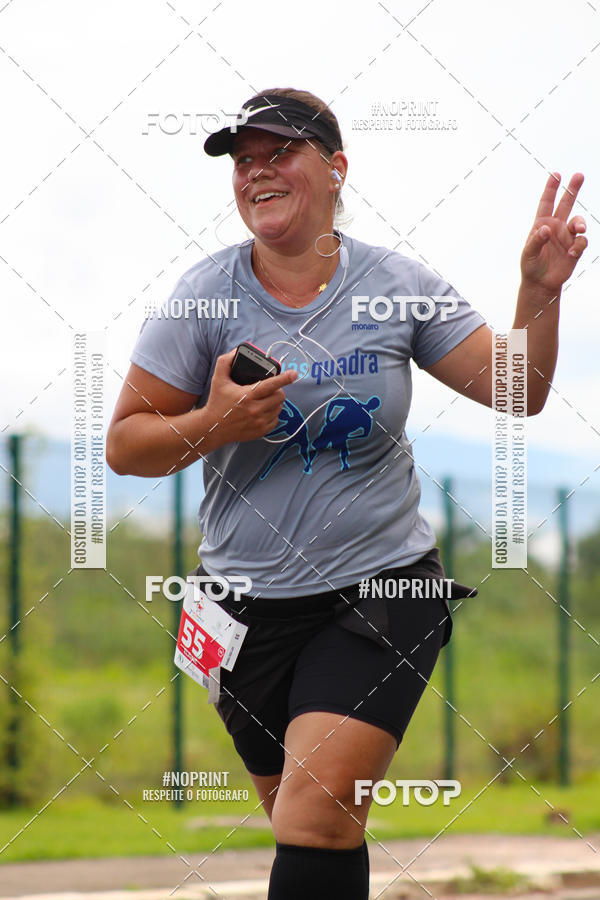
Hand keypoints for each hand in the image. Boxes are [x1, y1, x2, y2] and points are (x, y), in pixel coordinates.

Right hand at [204, 349, 296, 443]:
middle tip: (269, 389)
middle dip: (277, 390)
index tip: (294, 374)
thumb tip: (236, 351)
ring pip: (279, 407)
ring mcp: (259, 422)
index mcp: (247, 395)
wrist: (213, 428)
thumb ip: (225, 362)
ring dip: (275, 402)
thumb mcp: (218, 379)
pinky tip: (262, 411)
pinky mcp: (261, 431)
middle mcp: (255, 410)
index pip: (271, 384)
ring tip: (264, 400)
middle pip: (280, 396)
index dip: (284, 378)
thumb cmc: (217, 402)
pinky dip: (272, 414)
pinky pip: (276, 419)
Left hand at [520, 172, 586, 293]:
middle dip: (573, 189)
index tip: (556, 174)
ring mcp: (567, 236)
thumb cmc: (531, 266)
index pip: (546, 203)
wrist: (541, 283)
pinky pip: (581, 242)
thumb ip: (535, 241)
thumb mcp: (528, 254)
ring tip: (579, 230)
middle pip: (566, 204)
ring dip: (580, 224)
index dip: (551, 189)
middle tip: (579, 175)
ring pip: (578, 222)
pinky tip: (571, 254)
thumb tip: (546, 229)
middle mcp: (556, 227)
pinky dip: (578, 246)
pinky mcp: (575, 248)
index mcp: (542, 224)